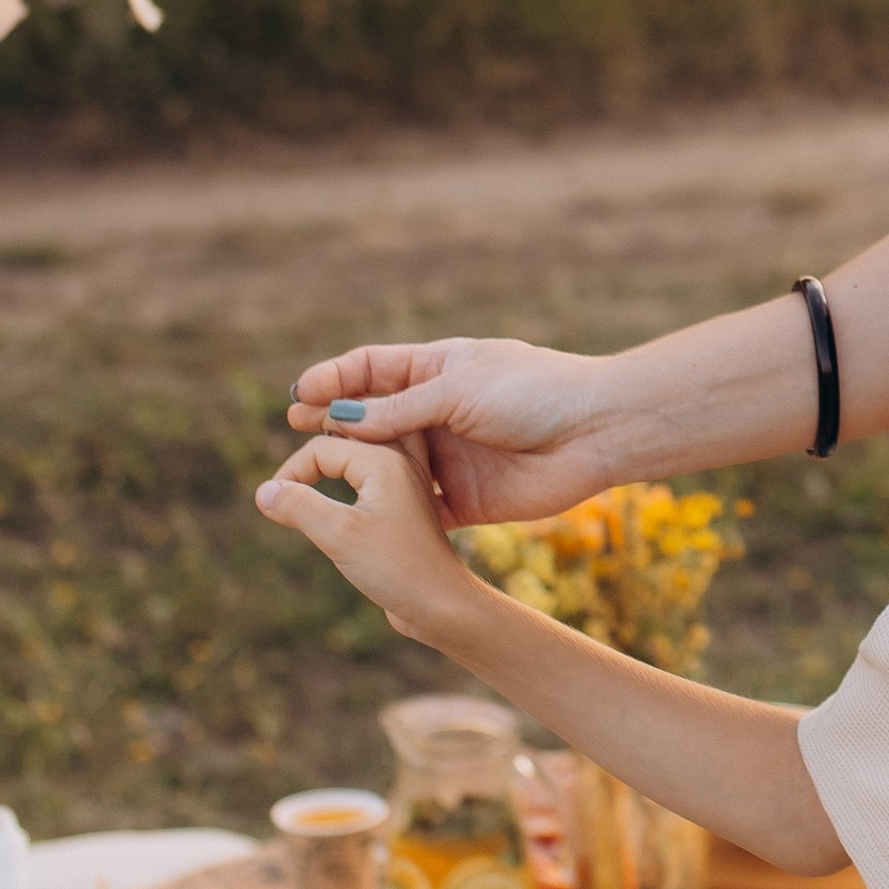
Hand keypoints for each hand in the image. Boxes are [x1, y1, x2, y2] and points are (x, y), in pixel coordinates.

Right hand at [257, 434, 474, 642]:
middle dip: (323, 426)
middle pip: (354, 429)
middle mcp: (402, 461)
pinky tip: (343, 483)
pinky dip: (355, 468)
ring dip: (342, 445)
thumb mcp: (339, 535)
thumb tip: (264, 492)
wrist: (441, 602)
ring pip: (369, 447)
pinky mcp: (407, 503)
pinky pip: (377, 470)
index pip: (322, 448)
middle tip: (295, 418)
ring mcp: (408, 482)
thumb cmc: (397, 567)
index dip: (291, 472)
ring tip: (315, 450)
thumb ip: (298, 506)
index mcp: (387, 459)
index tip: (274, 502)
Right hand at [286, 337, 611, 526]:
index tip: (298, 397)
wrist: (595, 433)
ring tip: (310, 477)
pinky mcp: (464, 500)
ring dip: (354, 471)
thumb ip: (398, 409)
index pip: (371, 369)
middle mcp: (439, 412)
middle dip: (333, 425)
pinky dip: (387, 515)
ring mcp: (449, 457)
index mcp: (438, 370)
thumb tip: (338, 419)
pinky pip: (416, 510)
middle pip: (372, 419)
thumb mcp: (458, 389)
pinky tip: (356, 519)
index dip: (333, 380)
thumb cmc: (534, 393)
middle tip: (294, 433)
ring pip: (388, 467)